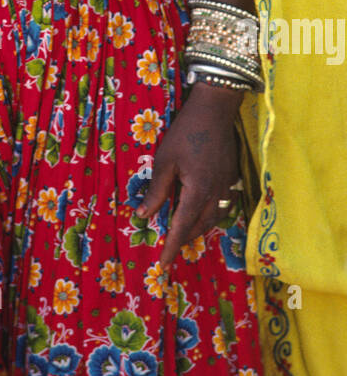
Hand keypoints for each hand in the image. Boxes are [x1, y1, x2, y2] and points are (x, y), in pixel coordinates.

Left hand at [138, 83, 242, 269]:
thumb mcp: (165, 160)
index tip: (163, 265)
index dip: (172, 248)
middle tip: (168, 247)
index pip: (182, 228)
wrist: (216, 109)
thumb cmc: (186, 132)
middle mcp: (216, 194)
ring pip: (213, 219)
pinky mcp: (232, 178)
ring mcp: (227, 187)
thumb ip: (157, 191)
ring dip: (197, 229)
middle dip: (184, 239)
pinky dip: (210, 216)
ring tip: (182, 232)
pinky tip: (201, 211)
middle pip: (199, 227)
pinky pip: (222, 207)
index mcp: (198, 191)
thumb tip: (143, 215)